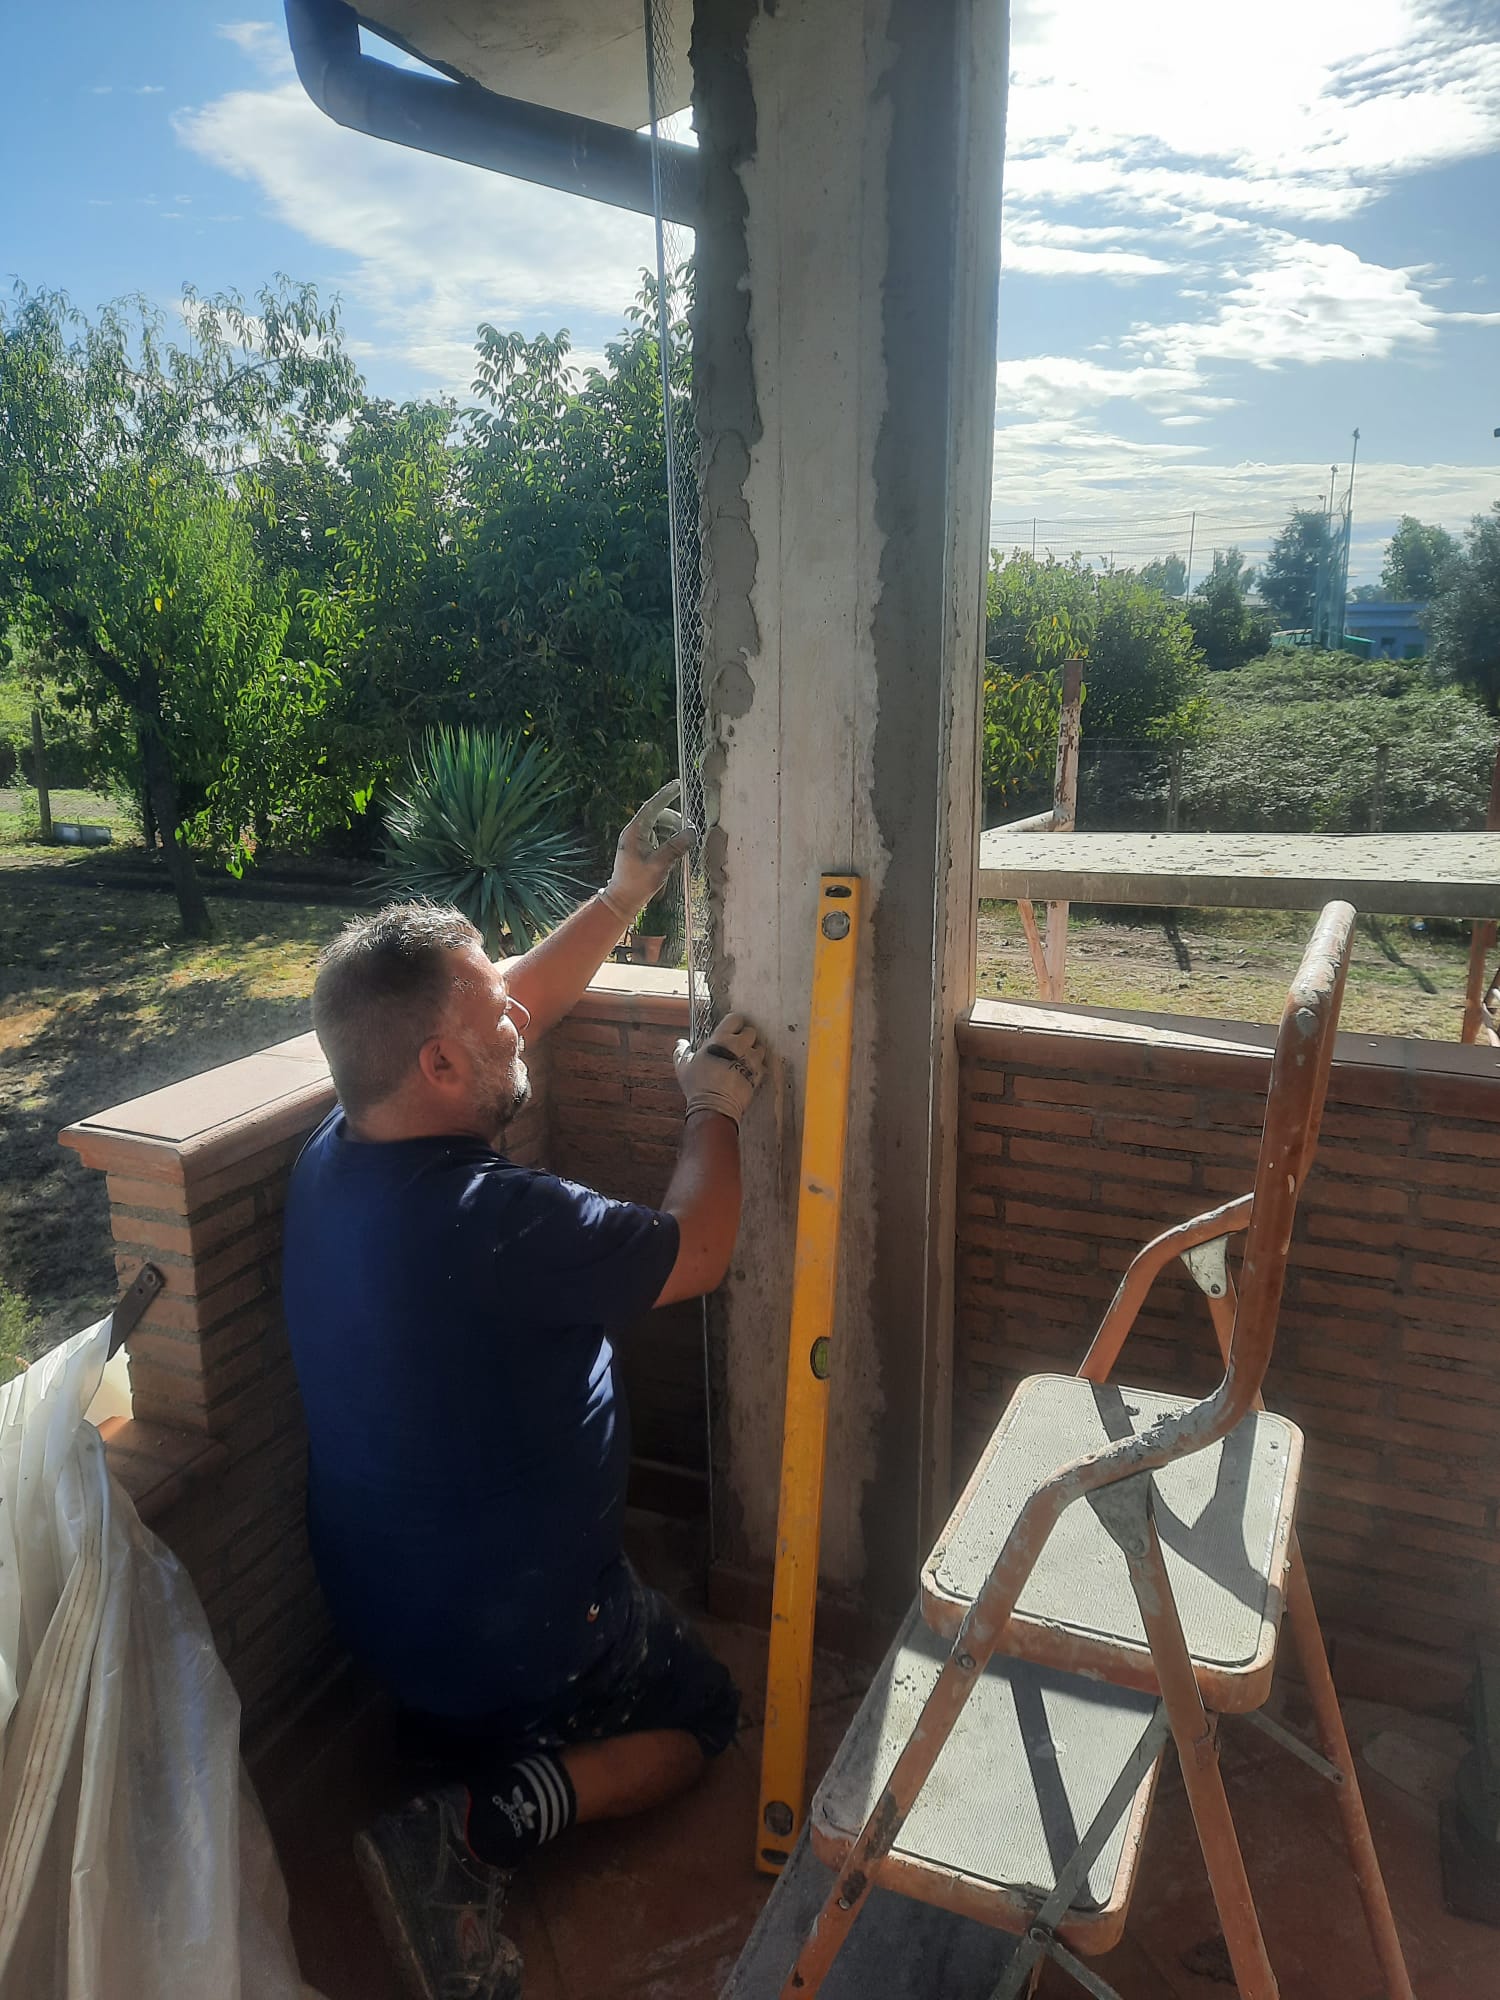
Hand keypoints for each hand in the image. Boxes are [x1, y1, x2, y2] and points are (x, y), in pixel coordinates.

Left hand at [603, 781, 695, 921]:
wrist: (622, 900)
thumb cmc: (637, 883)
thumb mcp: (659, 865)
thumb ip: (675, 847)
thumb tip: (692, 832)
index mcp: (635, 832)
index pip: (652, 807)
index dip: (666, 795)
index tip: (678, 784)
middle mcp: (635, 833)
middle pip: (659, 816)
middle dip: (676, 821)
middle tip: (690, 830)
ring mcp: (638, 841)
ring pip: (660, 827)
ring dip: (673, 832)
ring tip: (685, 843)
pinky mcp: (641, 849)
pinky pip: (658, 837)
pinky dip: (669, 840)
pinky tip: (677, 850)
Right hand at [674, 1013, 766, 1126]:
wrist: (715, 1107)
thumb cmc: (699, 1085)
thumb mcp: (684, 1065)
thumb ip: (682, 1051)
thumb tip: (680, 1043)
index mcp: (722, 1039)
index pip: (735, 1018)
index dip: (734, 1022)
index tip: (730, 1028)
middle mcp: (740, 1046)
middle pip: (751, 1031)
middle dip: (745, 1036)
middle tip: (737, 1044)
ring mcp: (751, 1060)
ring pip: (760, 1047)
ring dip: (754, 1050)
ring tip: (744, 1058)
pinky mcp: (758, 1074)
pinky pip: (763, 1065)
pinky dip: (757, 1066)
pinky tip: (747, 1071)